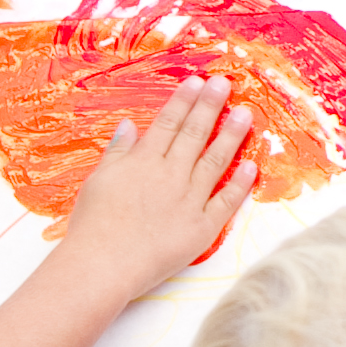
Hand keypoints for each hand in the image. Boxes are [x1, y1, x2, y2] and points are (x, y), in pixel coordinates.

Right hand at [59, 76, 259, 291]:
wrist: (103, 264)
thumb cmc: (93, 224)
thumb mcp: (98, 180)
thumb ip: (118, 152)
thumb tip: (130, 125)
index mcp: (144, 162)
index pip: (169, 124)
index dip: (184, 101)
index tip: (198, 82)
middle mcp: (171, 175)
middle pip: (195, 134)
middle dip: (211, 106)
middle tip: (226, 83)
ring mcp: (190, 201)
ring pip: (216, 161)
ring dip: (232, 136)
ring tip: (246, 114)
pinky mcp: (202, 228)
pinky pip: (226, 202)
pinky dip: (240, 184)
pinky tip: (252, 166)